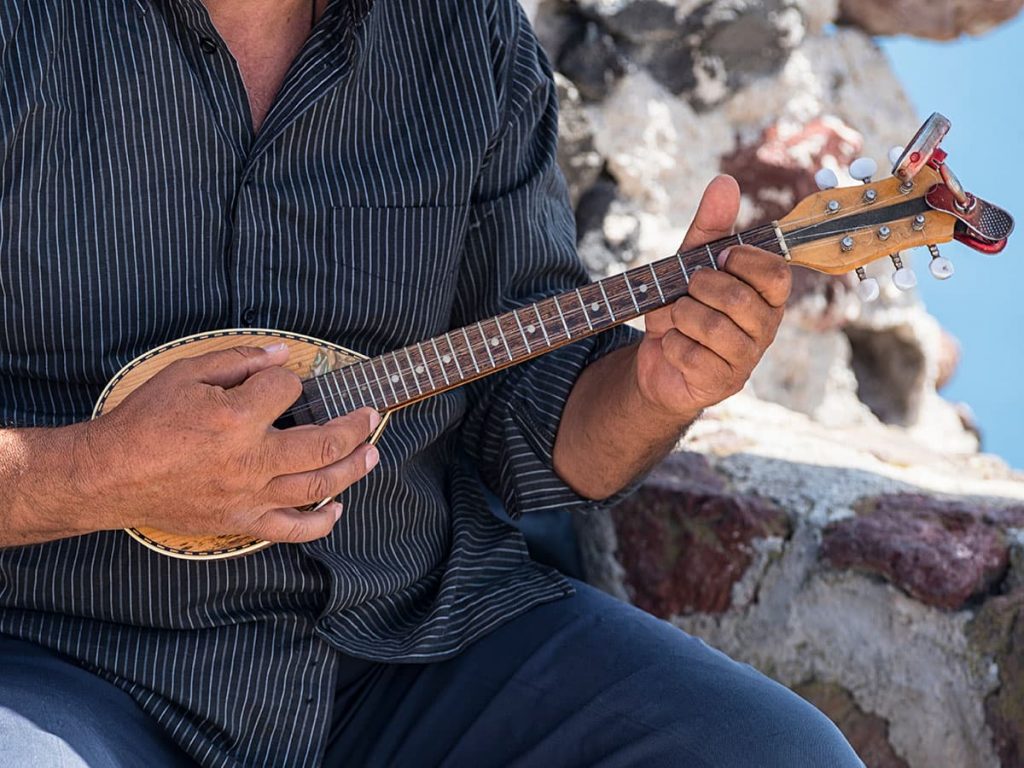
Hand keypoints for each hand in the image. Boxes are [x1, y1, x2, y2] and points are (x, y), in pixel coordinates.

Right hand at [74, 344, 379, 542]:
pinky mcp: (241, 521)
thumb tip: (280, 354)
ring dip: (353, 468)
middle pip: (324, 443)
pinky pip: (292, 530)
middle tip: (370, 415)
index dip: (288, 380)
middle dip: (355, 426)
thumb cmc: (144, 423)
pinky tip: (337, 508)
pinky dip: (321, 522)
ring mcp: (250, 495)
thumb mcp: (186, 374)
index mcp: (236, 419)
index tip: (282, 381)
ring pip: (319, 486)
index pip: (287, 390)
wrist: (109, 476)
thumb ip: (238, 361)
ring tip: (372, 452)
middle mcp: (251, 460)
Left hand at [636, 175, 790, 419]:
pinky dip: (671, 345)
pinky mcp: (721, 384)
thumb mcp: (690, 262)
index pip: (775, 273)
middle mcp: (765, 328)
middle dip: (699, 289)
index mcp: (768, 296)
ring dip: (680, 317)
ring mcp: (746, 360)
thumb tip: (725, 181)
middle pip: (739, 299)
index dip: (742, 262)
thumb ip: (710, 225)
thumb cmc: (683, 307)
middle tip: (687, 291)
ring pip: (712, 327)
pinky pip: (691, 355)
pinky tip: (673, 346)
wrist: (657, 360)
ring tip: (676, 319)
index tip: (718, 259)